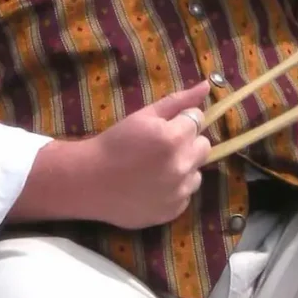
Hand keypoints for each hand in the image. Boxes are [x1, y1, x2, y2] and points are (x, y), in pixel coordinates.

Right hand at [83, 81, 211, 229]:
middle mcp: (181, 166)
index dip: (181, 120)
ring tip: (157, 167)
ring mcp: (179, 191)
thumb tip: (206, 86)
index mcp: (174, 138)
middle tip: (162, 145)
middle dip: (187, 142)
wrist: (91, 181)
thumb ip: (178, 101)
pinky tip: (153, 184)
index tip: (163, 126)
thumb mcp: (143, 115)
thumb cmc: (115, 142)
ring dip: (184, 166)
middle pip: (203, 146)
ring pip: (197, 171)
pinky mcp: (174, 210)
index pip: (198, 120)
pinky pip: (186, 193)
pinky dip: (175, 188)